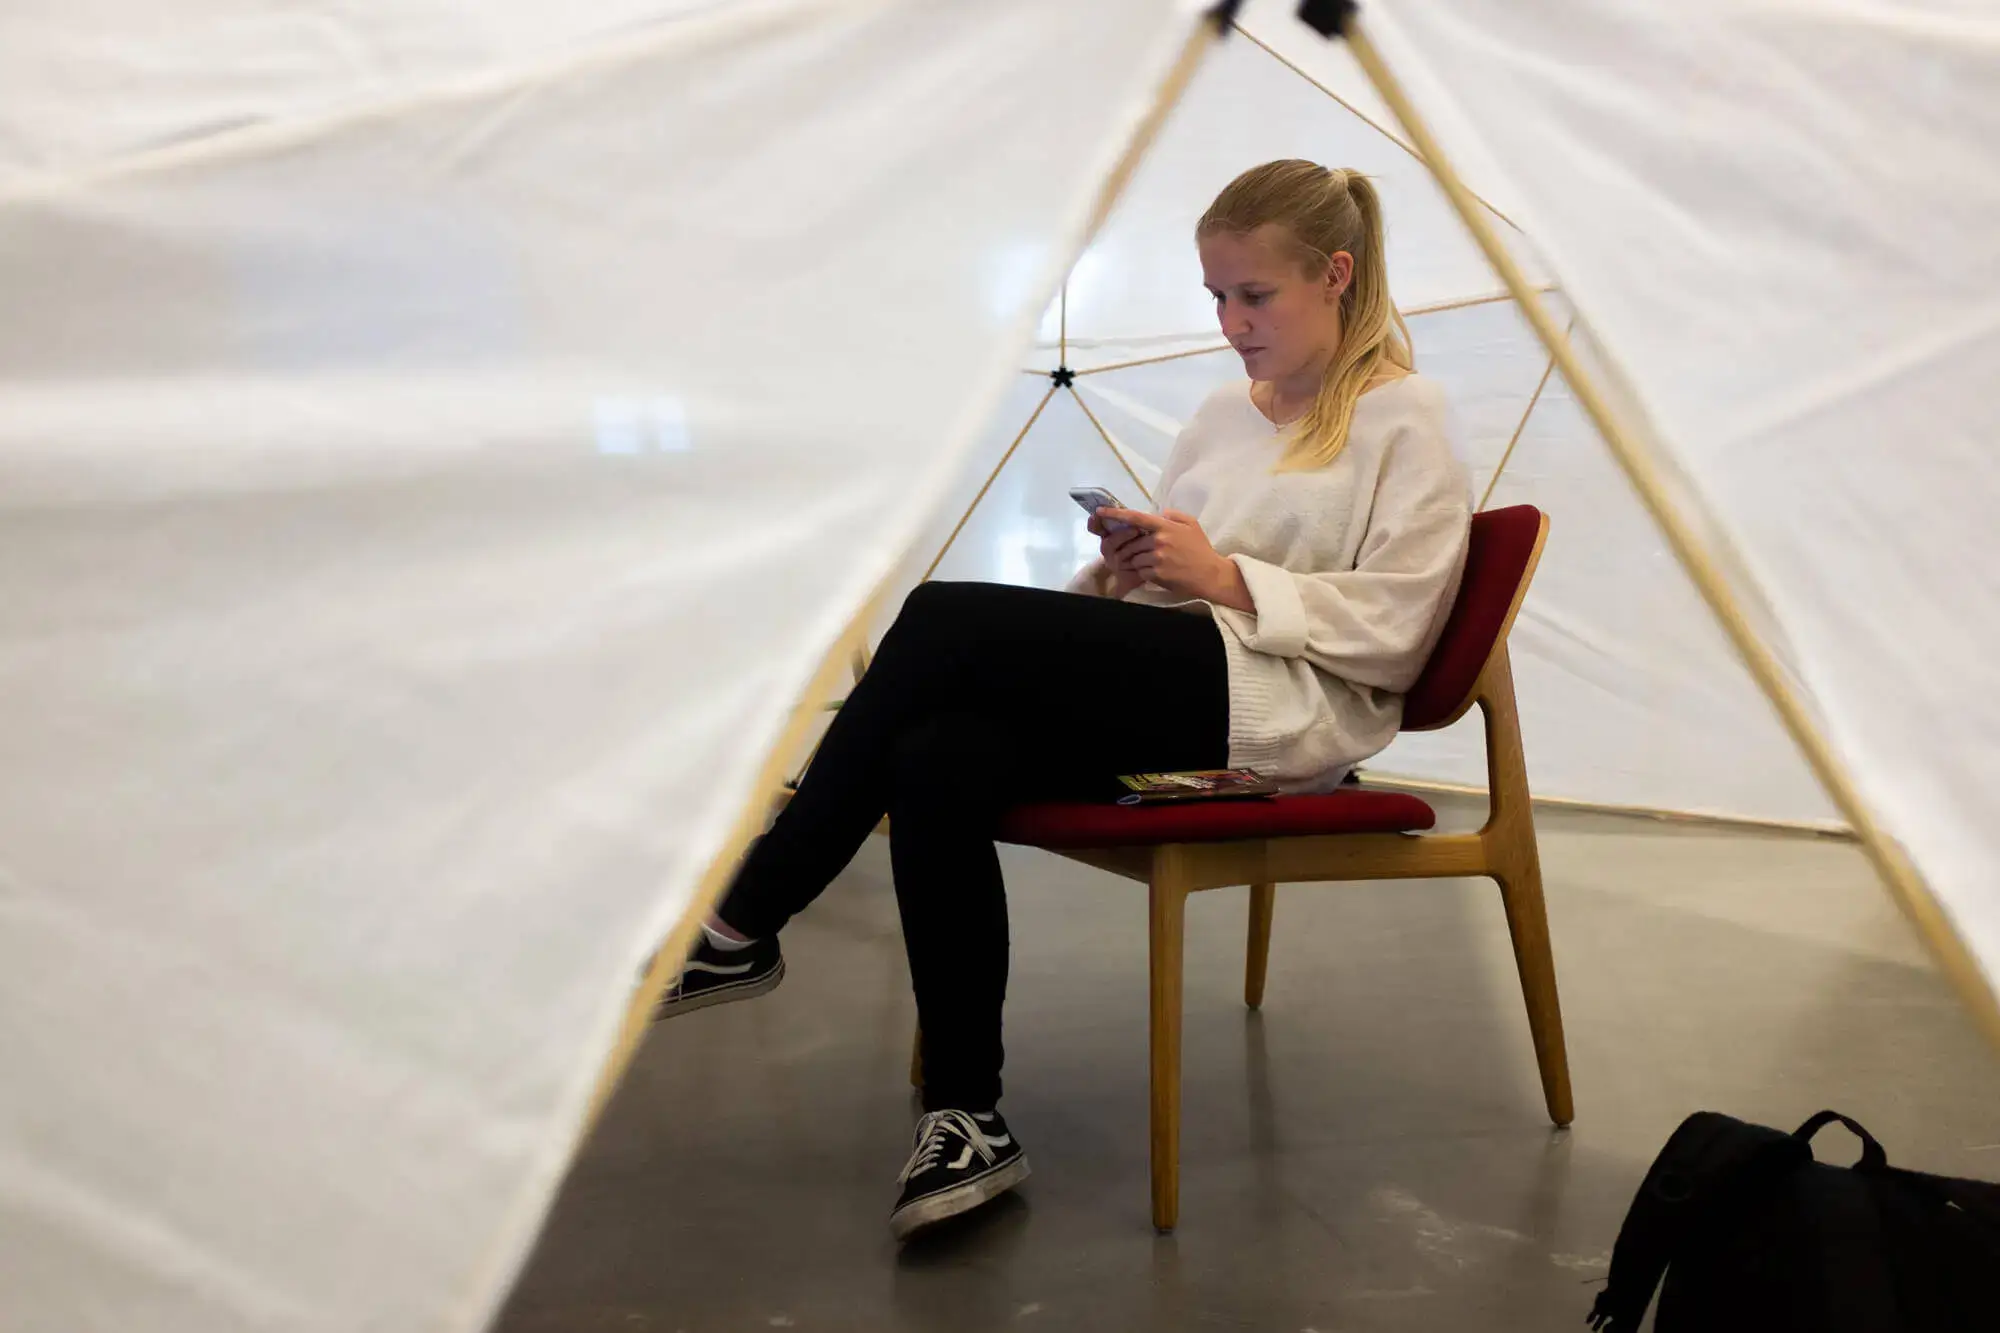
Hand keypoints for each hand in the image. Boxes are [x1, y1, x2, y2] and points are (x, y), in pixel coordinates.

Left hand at [1099, 508, 1252, 610]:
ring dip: (1139, 560)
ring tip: (1155, 563)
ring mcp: (1157, 558)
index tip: (1100, 511)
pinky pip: (1140, 571)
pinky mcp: (1156, 573)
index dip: (1115, 513)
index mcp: (1165, 526)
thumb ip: (1173, 515)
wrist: (1210, 575)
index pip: (1135, 517)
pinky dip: (1145, 572)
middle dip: (1134, 547)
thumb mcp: (1191, 525)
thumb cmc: (1201, 550)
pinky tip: (1159, 572)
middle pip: (1132, 542)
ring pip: (1134, 557)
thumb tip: (1159, 513)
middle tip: (1145, 552)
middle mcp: (1158, 540)